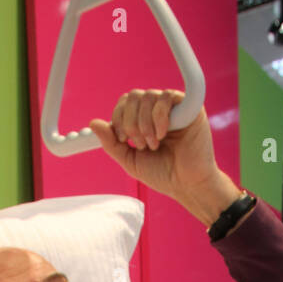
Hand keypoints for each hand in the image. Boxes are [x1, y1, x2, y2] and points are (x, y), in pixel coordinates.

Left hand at [89, 89, 220, 206]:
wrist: (187, 184)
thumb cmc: (163, 174)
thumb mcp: (130, 160)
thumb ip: (112, 143)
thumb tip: (94, 123)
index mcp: (143, 121)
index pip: (124, 103)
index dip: (118, 118)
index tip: (123, 139)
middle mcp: (157, 111)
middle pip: (133, 96)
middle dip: (130, 122)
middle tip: (140, 144)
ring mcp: (173, 108)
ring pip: (147, 96)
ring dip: (145, 123)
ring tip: (154, 144)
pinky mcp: (189, 107)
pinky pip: (167, 96)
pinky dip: (160, 116)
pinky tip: (164, 134)